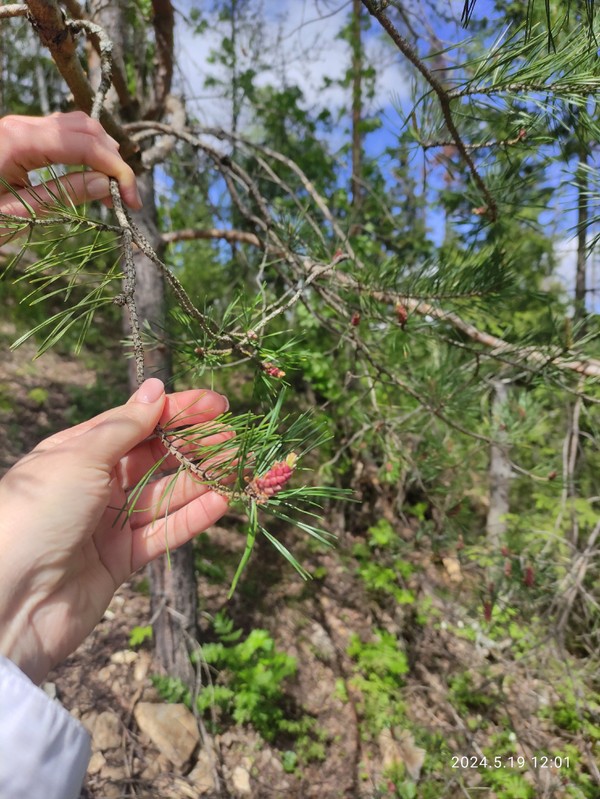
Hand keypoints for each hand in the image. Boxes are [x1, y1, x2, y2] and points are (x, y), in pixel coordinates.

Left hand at [0, 111, 140, 222]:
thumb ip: (63, 196)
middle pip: (84, 127)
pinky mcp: (18, 137)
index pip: (84, 143)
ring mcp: (18, 128)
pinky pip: (60, 135)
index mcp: (16, 141)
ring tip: (112, 189)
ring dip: (101, 153)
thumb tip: (106, 185)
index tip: (132, 201)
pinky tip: (91, 177)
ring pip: (75, 126)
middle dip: (112, 159)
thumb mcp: (17, 215)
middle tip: (126, 198)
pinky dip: (83, 152)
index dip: (116, 169)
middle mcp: (19, 125)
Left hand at [0, 378, 229, 683]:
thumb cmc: (37, 513)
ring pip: (165, 495)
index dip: (177, 411)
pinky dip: (192, 518)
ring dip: (202, 481)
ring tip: (238, 468)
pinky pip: (163, 534)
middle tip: (235, 438)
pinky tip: (222, 502)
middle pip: (156, 458)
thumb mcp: (80, 457)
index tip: (217, 404)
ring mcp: (108, 523)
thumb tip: (155, 388)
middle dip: (195, 446)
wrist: (8, 602)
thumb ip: (125, 426)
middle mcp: (95, 484)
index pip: (137, 422)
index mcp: (78, 451)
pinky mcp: (120, 561)